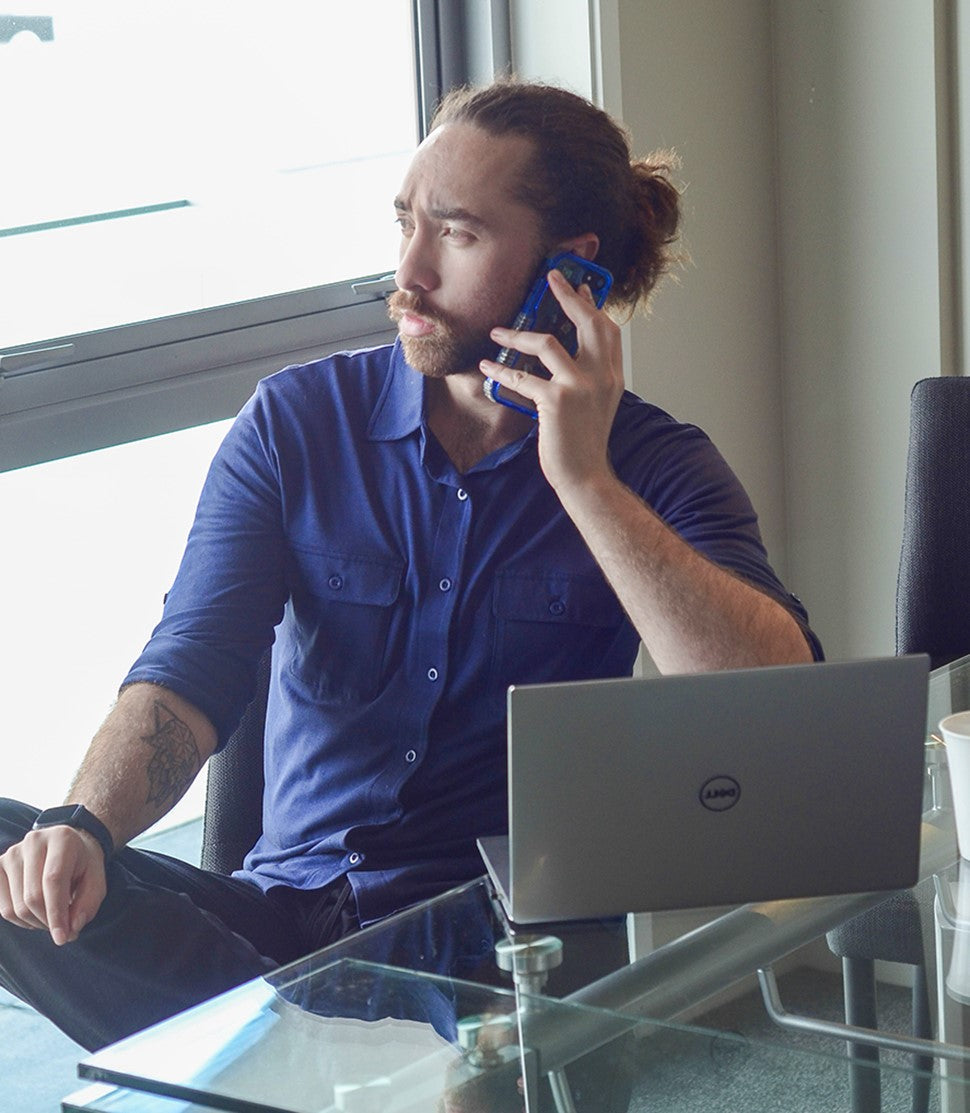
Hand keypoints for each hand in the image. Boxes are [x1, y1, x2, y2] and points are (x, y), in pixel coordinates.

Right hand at [0, 825, 107, 945]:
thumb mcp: (97, 881)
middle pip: (32, 897)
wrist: (67, 846)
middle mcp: (34, 841)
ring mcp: (12, 853)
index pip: (53, 881)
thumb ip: (88, 904)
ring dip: (36, 923)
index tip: (62, 938)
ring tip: (52, 916)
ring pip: (16, 906)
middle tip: (64, 928)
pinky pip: (2, 908)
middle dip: (48, 921)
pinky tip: (36, 913)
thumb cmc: (83, 865)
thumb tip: (71, 928)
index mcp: (62, 838)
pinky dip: (21, 920)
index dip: (57, 913)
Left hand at [480, 267, 624, 493]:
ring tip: (498, 332)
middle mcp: (601, 376)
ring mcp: (579, 387)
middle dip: (567, 296)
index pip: (607, 329)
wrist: (585, 476)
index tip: (581, 288)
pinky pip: (522, 376)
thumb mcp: (597, 404)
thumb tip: (570, 355)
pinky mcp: (556, 401)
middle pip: (587, 323)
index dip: (592, 306)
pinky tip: (487, 367)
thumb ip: (591, 377)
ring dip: (518, 334)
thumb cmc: (585, 443)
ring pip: (548, 342)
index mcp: (613, 376)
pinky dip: (501, 370)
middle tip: (550, 279)